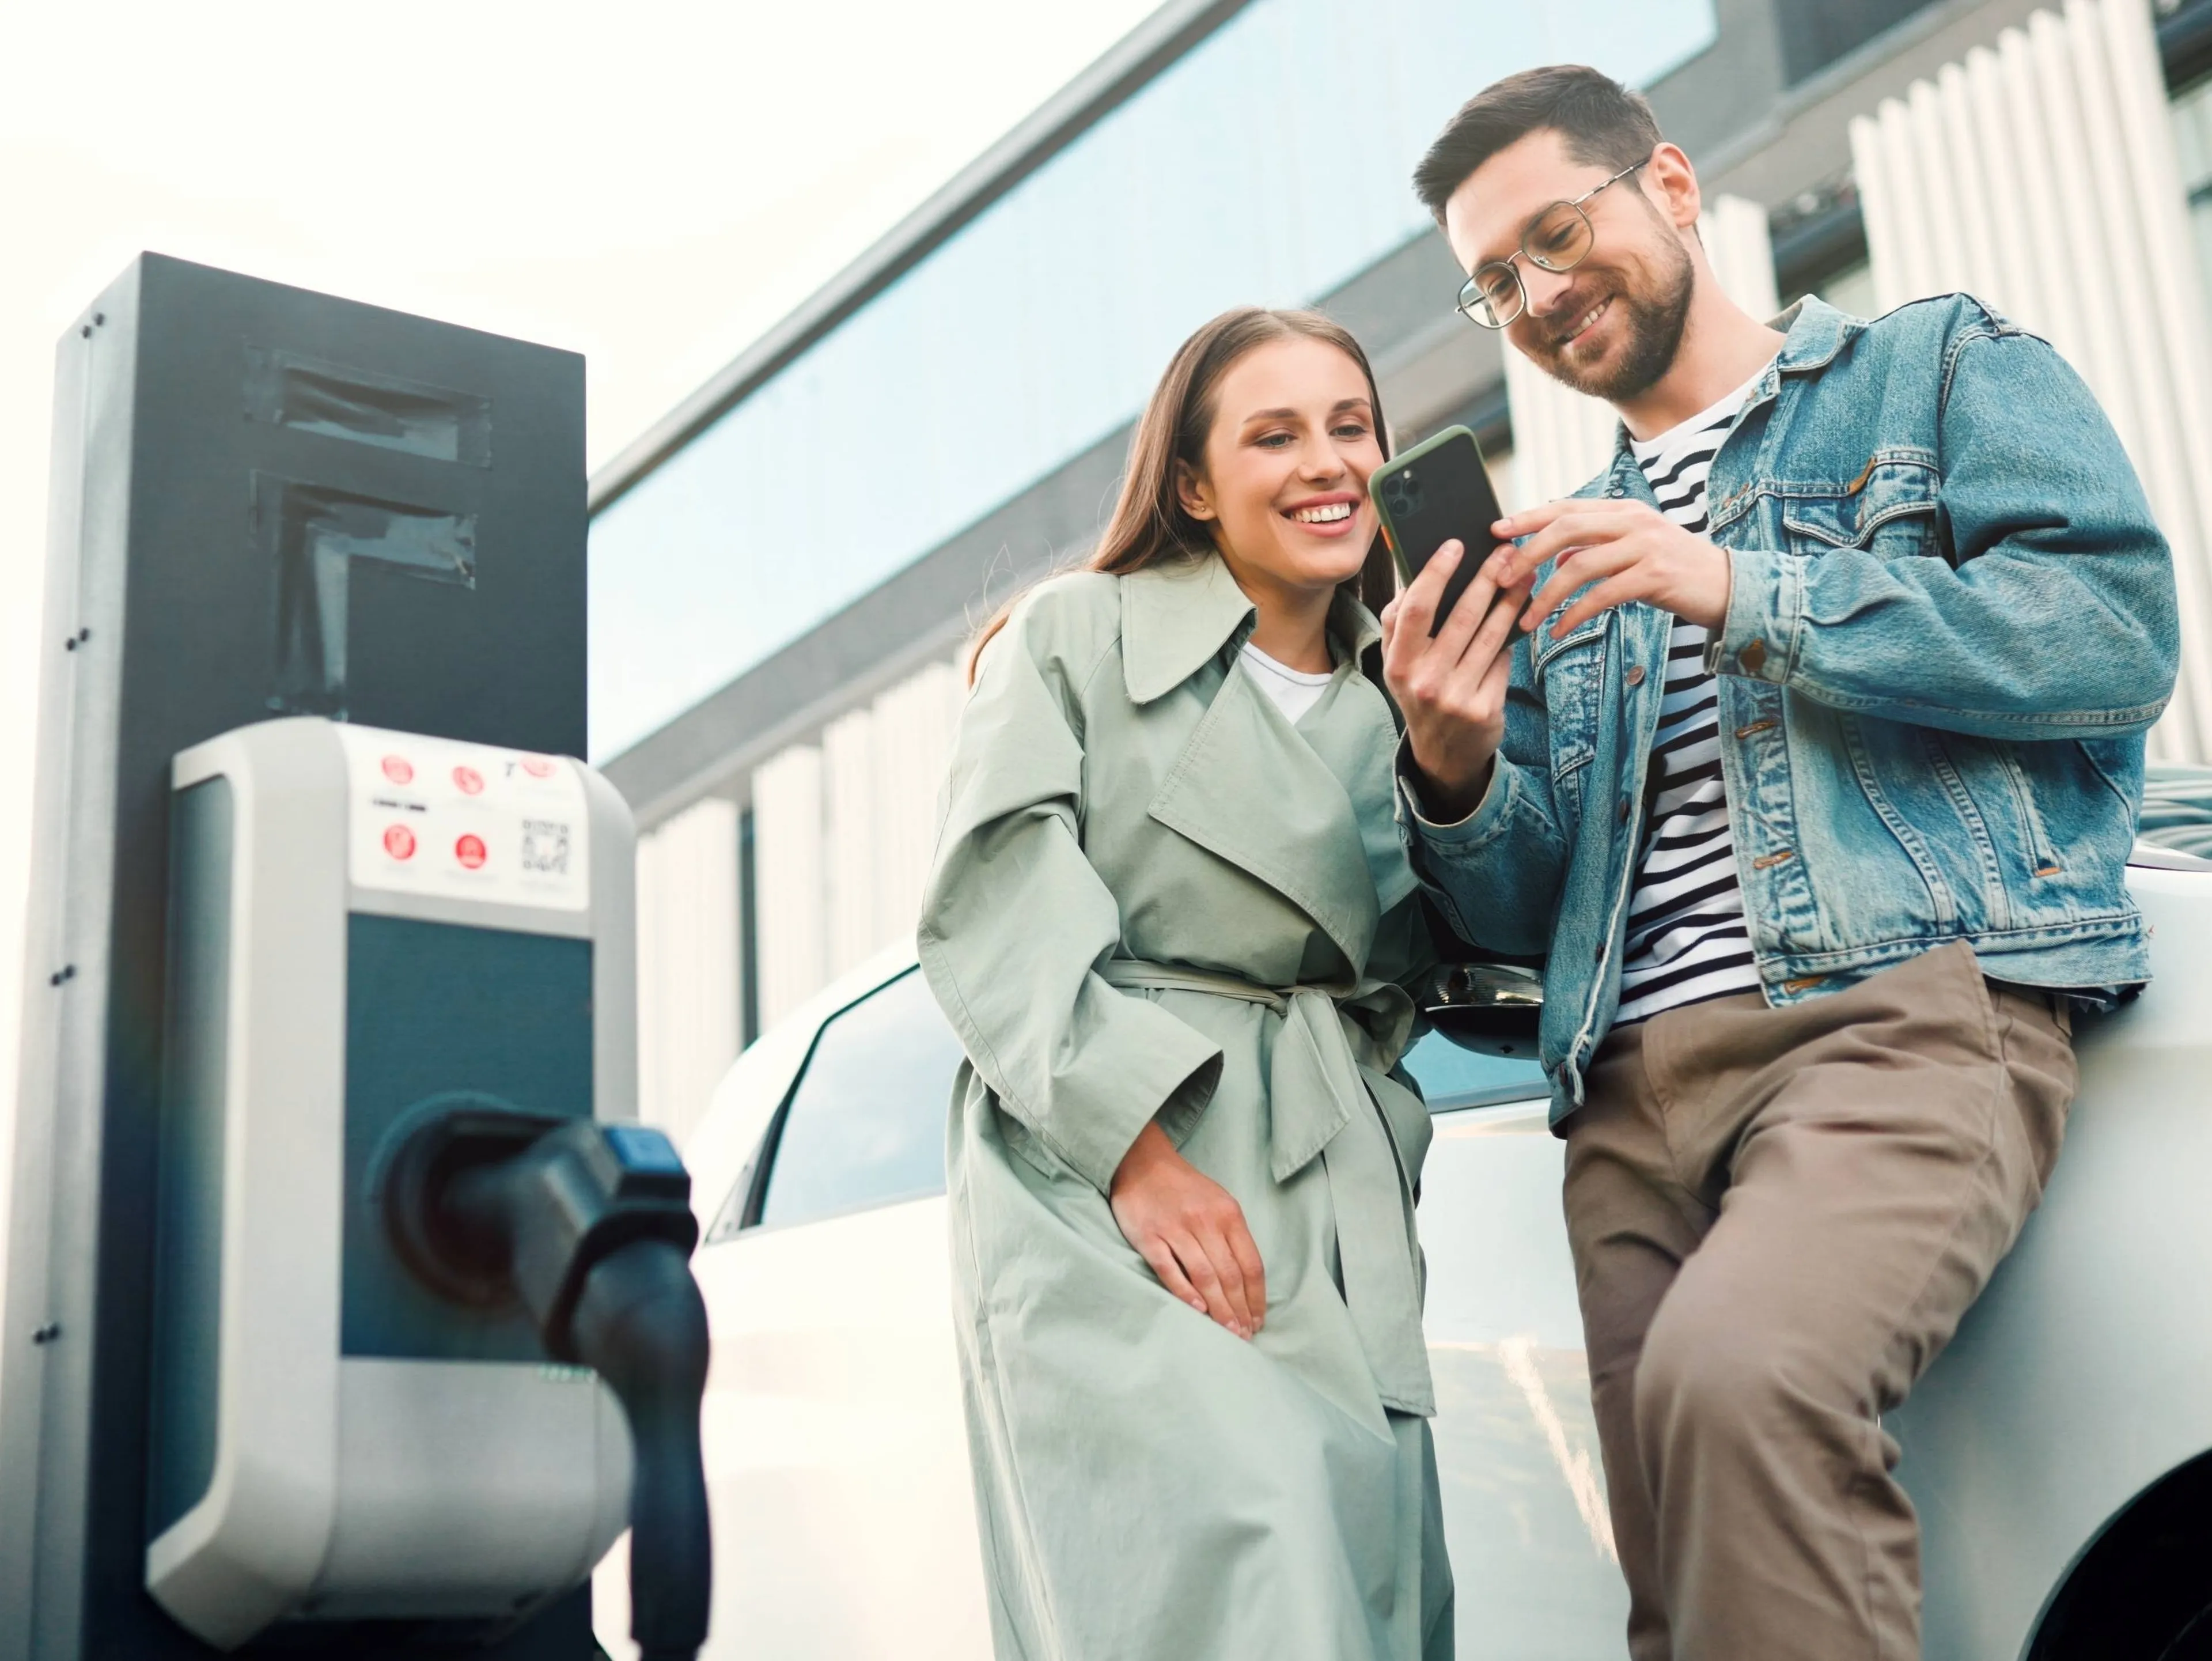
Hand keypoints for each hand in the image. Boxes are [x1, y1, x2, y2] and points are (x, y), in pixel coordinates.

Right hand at [1110, 1122, 1265, 1338]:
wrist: (1141, 1162)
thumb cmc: (1184, 1188)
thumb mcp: (1218, 1202)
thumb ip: (1232, 1236)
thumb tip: (1246, 1281)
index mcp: (1228, 1213)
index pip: (1250, 1264)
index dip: (1256, 1297)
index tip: (1258, 1320)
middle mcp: (1205, 1221)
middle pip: (1230, 1275)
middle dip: (1240, 1310)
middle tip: (1244, 1335)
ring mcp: (1176, 1229)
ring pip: (1204, 1276)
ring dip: (1218, 1308)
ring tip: (1226, 1331)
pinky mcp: (1149, 1236)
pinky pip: (1169, 1269)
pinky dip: (1184, 1292)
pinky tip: (1196, 1311)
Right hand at [1379, 540, 1530, 821]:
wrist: (1442, 754)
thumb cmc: (1421, 693)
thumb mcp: (1399, 664)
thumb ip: (1401, 624)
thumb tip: (1419, 575)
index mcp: (1397, 664)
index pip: (1415, 609)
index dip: (1435, 574)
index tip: (1455, 545)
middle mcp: (1423, 681)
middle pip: (1462, 616)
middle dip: (1487, 577)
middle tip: (1506, 551)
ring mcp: (1455, 697)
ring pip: (1491, 635)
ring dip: (1511, 598)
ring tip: (1525, 574)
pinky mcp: (1484, 709)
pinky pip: (1503, 660)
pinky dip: (1513, 634)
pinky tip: (1524, 613)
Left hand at [1491, 499, 1731, 638]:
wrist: (1729, 587)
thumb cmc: (1673, 571)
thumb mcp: (1631, 552)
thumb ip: (1594, 549)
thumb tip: (1554, 558)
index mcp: (1622, 510)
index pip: (1565, 507)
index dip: (1528, 517)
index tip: (1495, 530)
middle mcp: (1633, 521)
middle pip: (1567, 528)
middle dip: (1528, 553)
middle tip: (1502, 578)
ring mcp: (1645, 546)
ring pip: (1580, 565)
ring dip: (1546, 595)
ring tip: (1525, 621)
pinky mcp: (1655, 577)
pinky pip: (1602, 595)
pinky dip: (1574, 614)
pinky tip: (1557, 630)